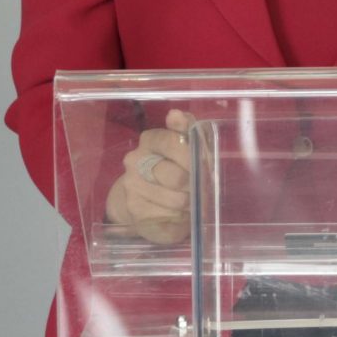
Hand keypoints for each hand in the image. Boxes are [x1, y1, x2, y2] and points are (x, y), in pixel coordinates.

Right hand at [105, 107, 193, 244]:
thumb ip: (185, 128)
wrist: (139, 197)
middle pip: (177, 177)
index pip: (173, 143)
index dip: (193, 158)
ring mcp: (133, 189)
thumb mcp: (184, 145)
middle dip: (194, 186)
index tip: (203, 166)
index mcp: (149, 140)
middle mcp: (135, 163)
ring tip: (190, 202)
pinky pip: (170, 222)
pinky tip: (180, 216)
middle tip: (199, 188)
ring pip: (177, 201)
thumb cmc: (172, 166)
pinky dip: (181, 222)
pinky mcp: (136, 214)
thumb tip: (175, 114)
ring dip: (190, 205)